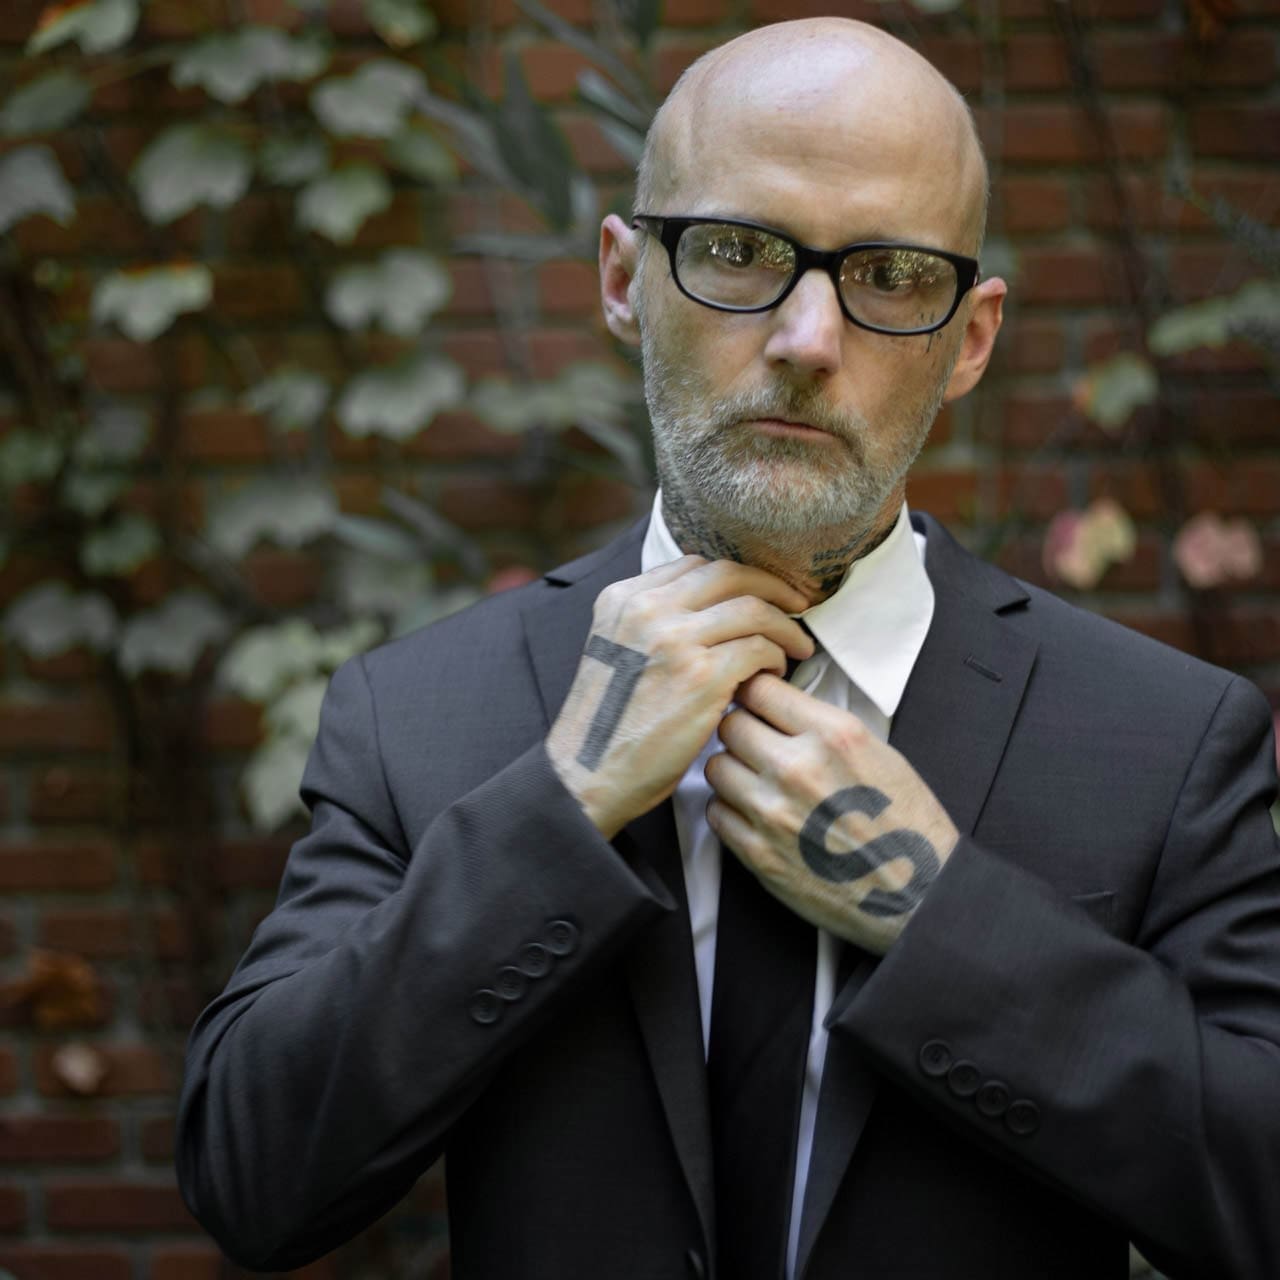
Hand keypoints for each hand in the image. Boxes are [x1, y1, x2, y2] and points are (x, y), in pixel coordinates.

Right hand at [546, 558, 814, 838]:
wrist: (588, 772)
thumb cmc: (608, 723)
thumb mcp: (615, 650)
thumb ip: (651, 623)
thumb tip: (713, 611)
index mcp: (624, 598)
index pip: (695, 566)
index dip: (737, 578)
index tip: (760, 594)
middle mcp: (647, 609)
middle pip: (729, 574)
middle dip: (772, 587)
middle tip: (797, 606)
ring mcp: (675, 639)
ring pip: (753, 609)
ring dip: (784, 626)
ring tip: (797, 647)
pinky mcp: (702, 676)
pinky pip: (759, 648)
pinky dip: (777, 657)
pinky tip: (776, 673)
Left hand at [705, 673, 959, 954]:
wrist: (918, 895)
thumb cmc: (907, 825)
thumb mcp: (879, 752)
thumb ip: (823, 726)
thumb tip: (781, 708)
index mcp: (833, 735)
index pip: (760, 690)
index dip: (755, 695)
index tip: (758, 705)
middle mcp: (798, 768)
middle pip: (730, 725)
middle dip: (741, 730)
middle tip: (755, 744)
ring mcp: (773, 812)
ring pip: (717, 767)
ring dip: (732, 769)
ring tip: (755, 781)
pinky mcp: (758, 853)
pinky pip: (716, 812)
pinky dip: (730, 810)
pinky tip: (754, 814)